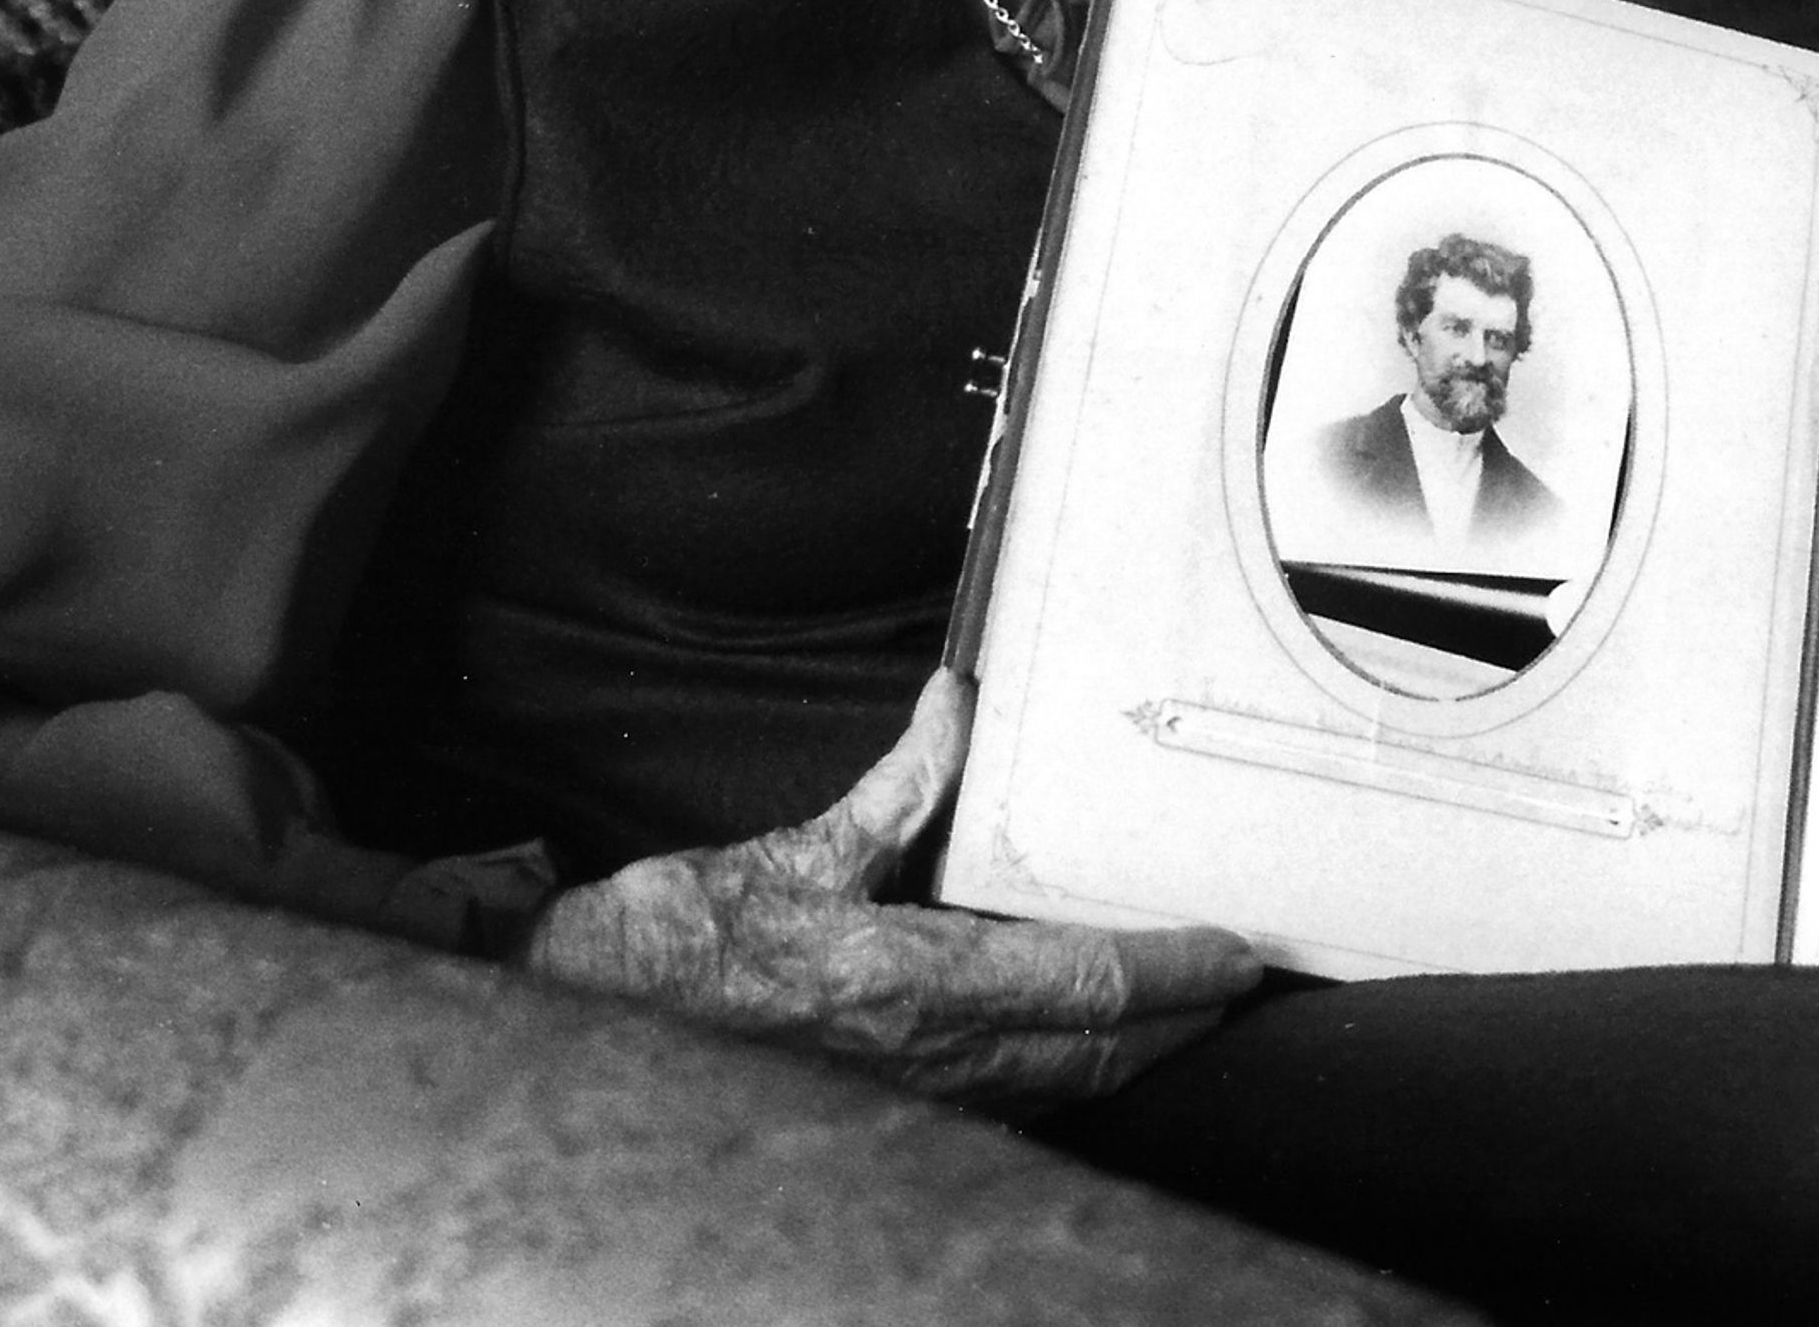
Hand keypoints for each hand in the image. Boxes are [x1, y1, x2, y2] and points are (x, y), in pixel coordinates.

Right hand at [520, 671, 1261, 1111]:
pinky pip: (1009, 1103)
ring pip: (1060, 1085)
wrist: (583, 1030)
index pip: (1088, 983)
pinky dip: (1067, 1076)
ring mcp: (911, 1098)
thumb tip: (955, 707)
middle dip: (1177, 1017)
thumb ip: (897, 789)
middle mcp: (929, 1056)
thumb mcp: (794, 853)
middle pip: (1096, 1049)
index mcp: (914, 983)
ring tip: (1183, 1014)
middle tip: (1236, 981)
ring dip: (1131, 1052)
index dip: (1174, 970)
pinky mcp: (886, 1111)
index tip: (1233, 953)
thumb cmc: (673, 948)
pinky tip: (1081, 1056)